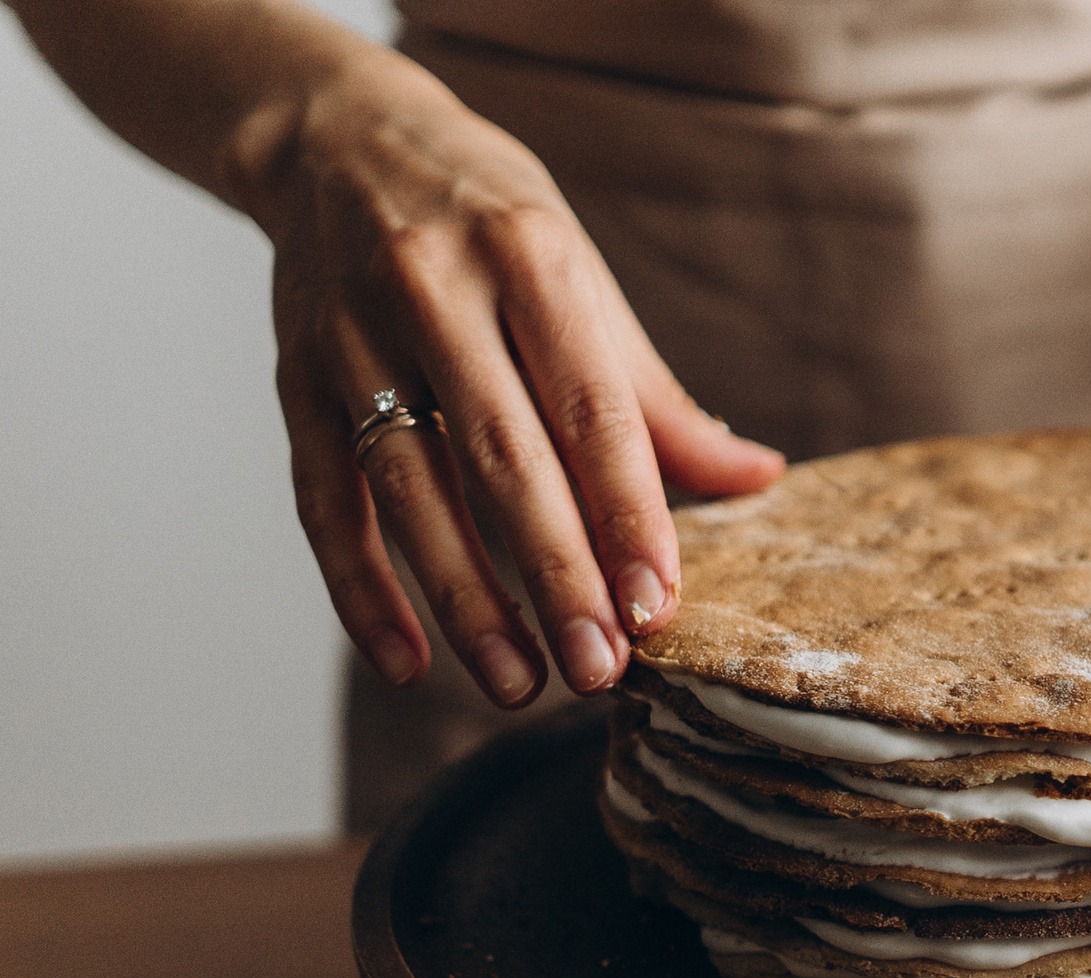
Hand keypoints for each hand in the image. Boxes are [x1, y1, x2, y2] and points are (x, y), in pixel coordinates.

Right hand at [243, 49, 783, 702]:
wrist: (340, 140)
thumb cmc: (493, 228)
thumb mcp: (583, 286)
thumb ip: (657, 399)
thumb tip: (759, 478)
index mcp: (528, 258)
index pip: (589, 410)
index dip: (627, 514)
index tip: (657, 605)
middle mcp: (431, 290)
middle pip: (502, 459)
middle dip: (555, 575)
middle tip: (599, 670)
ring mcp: (349, 336)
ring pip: (411, 491)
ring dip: (466, 601)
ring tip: (520, 684)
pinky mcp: (290, 380)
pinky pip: (326, 501)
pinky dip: (361, 589)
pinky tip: (407, 662)